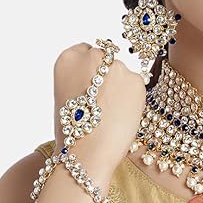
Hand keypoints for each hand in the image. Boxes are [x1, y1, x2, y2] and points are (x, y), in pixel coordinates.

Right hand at [52, 42, 146, 173]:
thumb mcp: (66, 96)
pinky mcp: (136, 80)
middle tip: (103, 103)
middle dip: (107, 77)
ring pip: (122, 74)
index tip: (91, 85)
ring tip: (111, 113)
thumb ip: (81, 79)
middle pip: (106, 60)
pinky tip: (122, 115)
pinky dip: (133, 99)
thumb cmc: (72, 131)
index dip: (91, 71)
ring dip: (121, 88)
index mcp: (69, 58)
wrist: (86, 151)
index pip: (86, 51)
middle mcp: (93, 55)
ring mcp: (116, 66)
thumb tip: (100, 78)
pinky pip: (136, 86)